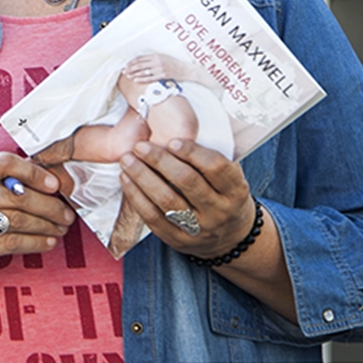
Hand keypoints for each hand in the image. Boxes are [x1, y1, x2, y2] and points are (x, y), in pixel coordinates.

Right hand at [0, 152, 75, 288]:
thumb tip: (43, 180)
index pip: (3, 163)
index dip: (33, 171)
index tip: (53, 183)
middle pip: (17, 196)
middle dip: (48, 205)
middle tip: (66, 212)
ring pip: (17, 220)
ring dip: (46, 225)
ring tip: (61, 227)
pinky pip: (11, 243)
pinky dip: (35, 243)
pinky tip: (48, 242)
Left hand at [118, 138, 255, 259]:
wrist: (230, 238)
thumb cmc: (223, 195)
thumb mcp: (229, 178)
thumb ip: (209, 157)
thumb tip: (177, 123)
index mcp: (235, 190)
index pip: (216, 168)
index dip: (193, 152)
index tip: (171, 140)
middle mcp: (218, 210)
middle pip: (187, 182)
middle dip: (160, 161)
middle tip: (140, 146)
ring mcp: (198, 228)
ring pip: (167, 201)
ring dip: (143, 177)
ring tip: (127, 159)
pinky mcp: (177, 239)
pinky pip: (153, 217)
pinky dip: (136, 197)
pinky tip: (126, 179)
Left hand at [122, 52, 180, 82]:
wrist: (185, 69)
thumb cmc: (173, 63)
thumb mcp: (163, 57)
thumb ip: (153, 58)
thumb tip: (140, 61)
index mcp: (156, 55)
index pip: (140, 58)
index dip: (132, 62)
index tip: (126, 65)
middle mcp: (157, 61)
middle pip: (140, 64)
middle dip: (130, 68)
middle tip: (124, 71)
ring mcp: (160, 69)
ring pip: (143, 72)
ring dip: (134, 74)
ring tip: (128, 76)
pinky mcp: (163, 76)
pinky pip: (150, 78)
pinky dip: (142, 79)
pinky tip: (136, 80)